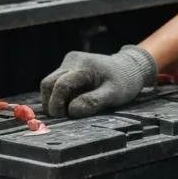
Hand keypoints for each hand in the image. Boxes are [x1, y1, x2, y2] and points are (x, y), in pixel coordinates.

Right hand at [40, 45, 157, 117]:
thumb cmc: (124, 82)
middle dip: (51, 102)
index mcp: (84, 66)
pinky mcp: (67, 65)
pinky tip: (72, 101)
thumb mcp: (114, 94)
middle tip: (61, 117)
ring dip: (54, 99)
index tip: (62, 118)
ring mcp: (69, 61)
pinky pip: (56, 82)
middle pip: (48, 83)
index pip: (62, 85)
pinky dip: (60, 95)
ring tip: (68, 110)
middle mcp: (73, 60)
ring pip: (50, 83)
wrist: (129, 67)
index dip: (57, 104)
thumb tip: (72, 111)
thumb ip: (93, 102)